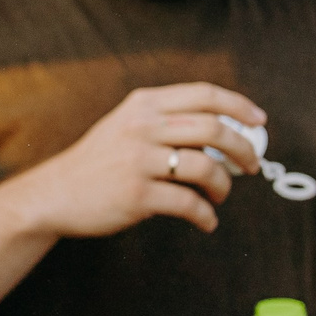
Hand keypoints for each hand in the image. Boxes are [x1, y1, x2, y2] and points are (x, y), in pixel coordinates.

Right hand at [14, 84, 264, 238]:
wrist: (56, 193)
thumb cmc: (97, 162)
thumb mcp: (126, 125)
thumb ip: (166, 121)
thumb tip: (222, 131)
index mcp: (143, 105)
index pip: (203, 94)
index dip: (239, 106)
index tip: (259, 121)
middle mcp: (142, 128)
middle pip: (213, 129)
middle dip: (243, 148)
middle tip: (251, 165)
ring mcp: (139, 161)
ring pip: (205, 168)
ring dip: (224, 186)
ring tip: (220, 196)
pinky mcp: (137, 195)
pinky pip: (189, 204)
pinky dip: (206, 215)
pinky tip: (206, 220)